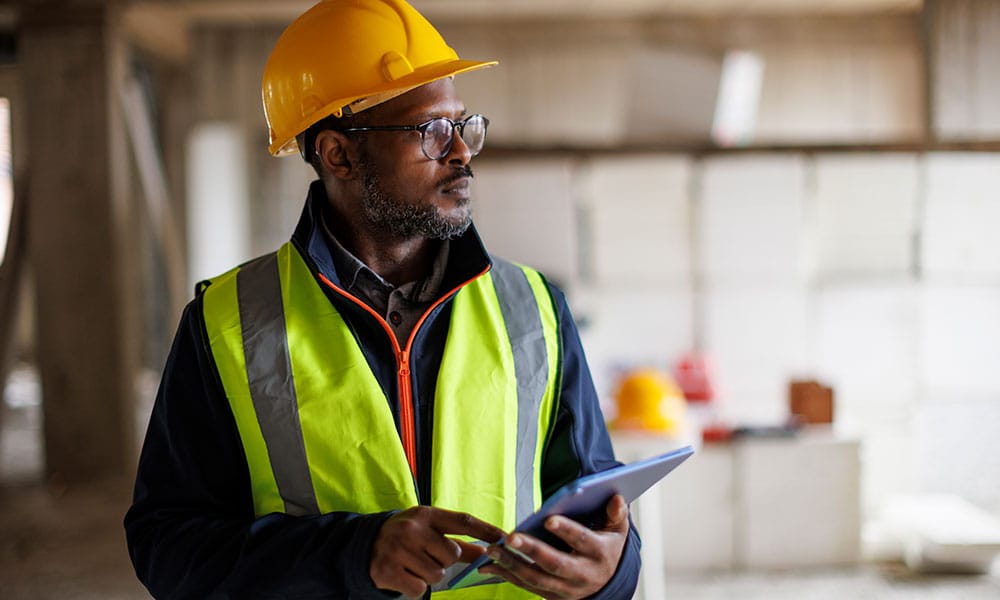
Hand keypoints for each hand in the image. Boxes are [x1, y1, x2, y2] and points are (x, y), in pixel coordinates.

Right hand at [370, 506, 503, 597]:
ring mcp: (399, 550)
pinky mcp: (388, 572)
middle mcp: (412, 530)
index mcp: (425, 515)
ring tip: (414, 564)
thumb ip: (456, 539)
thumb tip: (488, 551)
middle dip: (445, 561)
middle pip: (452, 555)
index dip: (486, 531)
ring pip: (437, 575)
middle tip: (428, 555)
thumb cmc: (405, 536)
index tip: (505, 538)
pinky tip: (405, 575)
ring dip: (430, 575)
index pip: (463, 521)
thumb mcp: (428, 529)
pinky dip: (416, 587)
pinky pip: (420, 589)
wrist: (365, 545)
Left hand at [479, 494, 629, 599]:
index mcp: (598, 554)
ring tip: (493, 549)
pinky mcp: (551, 596)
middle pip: (555, 563)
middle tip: (511, 537)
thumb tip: (616, 498)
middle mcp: (582, 574)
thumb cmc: (607, 547)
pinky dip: (506, 576)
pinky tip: (489, 565)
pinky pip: (526, 586)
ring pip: (536, 578)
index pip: (583, 541)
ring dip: (512, 564)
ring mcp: (566, 588)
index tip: (549, 519)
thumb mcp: (617, 530)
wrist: (608, 582)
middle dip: (532, 550)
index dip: (567, 531)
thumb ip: (616, 514)